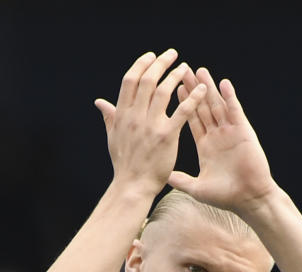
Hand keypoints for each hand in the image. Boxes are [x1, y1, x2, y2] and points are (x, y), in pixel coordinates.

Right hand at [94, 49, 206, 195]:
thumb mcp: (113, 137)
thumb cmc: (124, 164)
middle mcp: (134, 116)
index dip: (141, 65)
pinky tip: (202, 90)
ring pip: (162, 91)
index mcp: (122, 114)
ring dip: (175, 76)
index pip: (129, 81)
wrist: (132, 186)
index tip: (151, 56)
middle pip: (146, 80)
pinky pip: (182, 112)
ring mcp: (150, 125)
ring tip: (185, 67)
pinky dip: (192, 98)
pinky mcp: (166, 136)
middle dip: (159, 63)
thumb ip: (109, 117)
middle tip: (171, 54)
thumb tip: (99, 102)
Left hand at [168, 68, 278, 215]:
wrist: (249, 199)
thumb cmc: (225, 196)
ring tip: (200, 71)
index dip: (184, 103)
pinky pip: (235, 112)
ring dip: (209, 88)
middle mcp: (217, 136)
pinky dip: (230, 97)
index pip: (192, 119)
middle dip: (194, 89)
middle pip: (203, 107)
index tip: (174, 88)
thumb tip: (163, 177)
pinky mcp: (244, 133)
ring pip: (218, 105)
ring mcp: (231, 133)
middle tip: (184, 71)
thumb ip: (181, 180)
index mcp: (206, 146)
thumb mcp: (197, 188)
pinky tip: (224, 83)